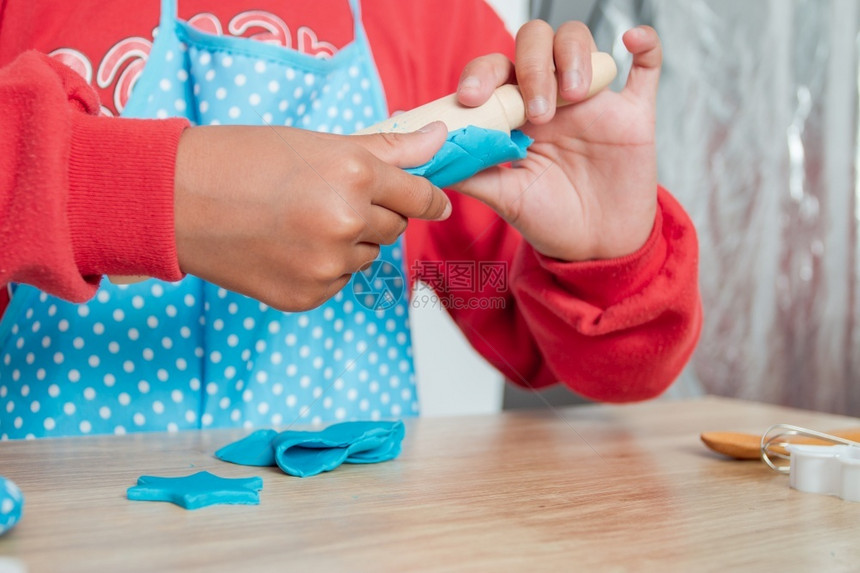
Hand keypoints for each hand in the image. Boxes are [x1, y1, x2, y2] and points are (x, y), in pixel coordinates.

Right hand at [173, 122, 448, 310]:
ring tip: (299, 221)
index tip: (434, 202)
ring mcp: (326, 265)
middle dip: (375, 215)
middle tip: (332, 198)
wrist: (174, 200)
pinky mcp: (306, 296)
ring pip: (365, 257)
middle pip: (393, 229)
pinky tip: (287, 248)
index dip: (427, 198)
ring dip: (348, 243)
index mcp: (354, 174)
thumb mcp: (316, 142)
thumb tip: (440, 139)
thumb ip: (386, 148)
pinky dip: (323, 268)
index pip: (418, 196)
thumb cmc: (240, 160)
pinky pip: (337, 282)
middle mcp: (346, 222)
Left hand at [453, 22, 660, 260]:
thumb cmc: (547, 219)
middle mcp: (552, 97)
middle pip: (535, 43)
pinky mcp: (633, 114)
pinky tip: (633, 41)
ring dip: (572, 57)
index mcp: (516, 112)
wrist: (594, 248)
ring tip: (572, 98)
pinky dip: (646, 46)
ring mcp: (593, 101)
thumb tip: (431, 158)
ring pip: (580, 42)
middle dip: (531, 67)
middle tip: (537, 113)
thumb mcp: (504, 197)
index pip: (496, 69)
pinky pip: (646, 68)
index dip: (481, 73)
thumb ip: (472, 173)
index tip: (473, 98)